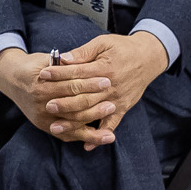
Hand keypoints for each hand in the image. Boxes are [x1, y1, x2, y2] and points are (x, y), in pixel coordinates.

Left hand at [32, 33, 169, 141]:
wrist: (148, 58)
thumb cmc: (123, 48)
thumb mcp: (103, 43)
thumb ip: (83, 52)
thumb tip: (63, 58)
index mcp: (105, 68)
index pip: (77, 73)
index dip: (59, 73)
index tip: (42, 75)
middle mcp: (111, 87)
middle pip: (84, 97)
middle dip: (64, 102)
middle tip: (46, 106)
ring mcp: (117, 99)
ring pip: (93, 114)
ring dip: (74, 122)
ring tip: (56, 127)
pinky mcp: (123, 108)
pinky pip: (111, 125)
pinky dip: (99, 136)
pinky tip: (86, 146)